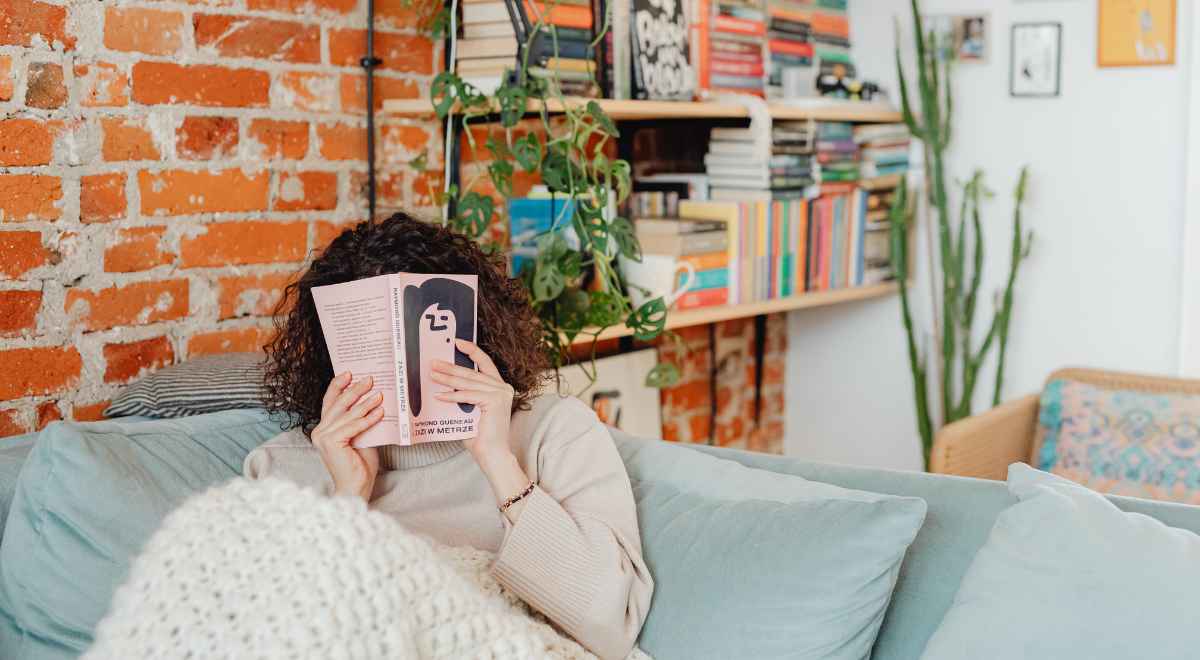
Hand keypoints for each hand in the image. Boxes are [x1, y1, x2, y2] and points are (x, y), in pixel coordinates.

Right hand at [310, 372, 382, 500]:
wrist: (356, 487)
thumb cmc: (360, 464)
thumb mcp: (361, 436)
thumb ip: (361, 421)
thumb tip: (375, 399)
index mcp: (324, 428)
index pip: (330, 402)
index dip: (338, 385)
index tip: (350, 372)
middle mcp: (319, 431)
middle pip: (338, 404)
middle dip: (355, 390)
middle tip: (370, 379)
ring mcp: (323, 437)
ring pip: (347, 414)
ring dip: (365, 403)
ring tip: (380, 394)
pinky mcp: (331, 443)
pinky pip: (353, 426)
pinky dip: (367, 419)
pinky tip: (380, 412)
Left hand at [432, 340, 531, 521]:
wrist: (492, 454)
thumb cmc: (479, 435)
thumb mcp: (469, 409)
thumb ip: (463, 395)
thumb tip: (441, 382)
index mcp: (500, 387)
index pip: (485, 363)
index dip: (472, 351)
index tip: (457, 342)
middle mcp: (503, 388)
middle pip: (472, 373)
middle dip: (450, 367)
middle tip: (433, 362)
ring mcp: (501, 393)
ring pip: (468, 382)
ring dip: (447, 378)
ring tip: (432, 375)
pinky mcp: (495, 401)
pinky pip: (468, 395)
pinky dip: (452, 395)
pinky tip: (439, 395)